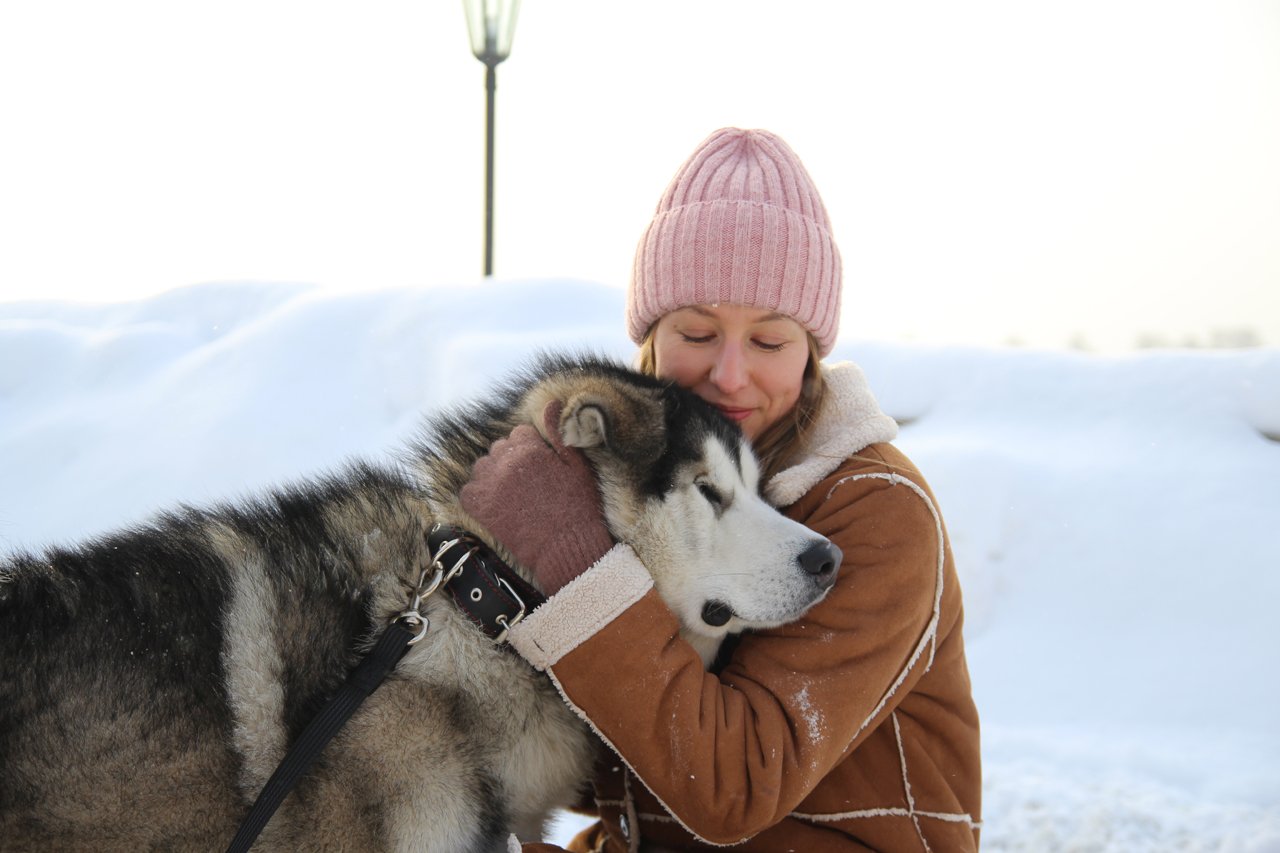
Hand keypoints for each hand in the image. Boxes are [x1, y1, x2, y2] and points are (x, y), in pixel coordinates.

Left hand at [460, 402, 614, 593]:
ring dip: (494, 476)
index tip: (541, 467)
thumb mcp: (576, 465)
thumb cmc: (578, 507)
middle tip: (529, 484)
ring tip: (514, 494)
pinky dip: (479, 496)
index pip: (519, 433)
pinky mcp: (480, 508)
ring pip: (482, 467)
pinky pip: (468, 491)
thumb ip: (558, 432)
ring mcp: (490, 486)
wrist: (567, 548)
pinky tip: (497, 504)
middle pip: (500, 448)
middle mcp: (505, 463)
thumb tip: (551, 401)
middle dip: (512, 460)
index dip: (532, 449)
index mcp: (530, 449)